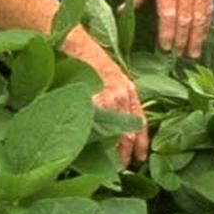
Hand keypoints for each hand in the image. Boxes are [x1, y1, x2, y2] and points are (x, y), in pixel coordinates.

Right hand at [63, 30, 147, 165]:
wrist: (73, 42)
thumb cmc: (87, 61)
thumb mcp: (109, 78)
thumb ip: (113, 99)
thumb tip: (111, 126)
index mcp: (128, 90)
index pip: (139, 122)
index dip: (140, 142)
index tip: (140, 159)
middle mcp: (123, 94)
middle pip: (128, 133)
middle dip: (124, 154)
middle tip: (120, 170)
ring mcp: (109, 97)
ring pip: (114, 133)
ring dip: (111, 153)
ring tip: (107, 169)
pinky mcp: (93, 100)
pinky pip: (96, 127)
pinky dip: (94, 141)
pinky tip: (90, 153)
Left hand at [132, 0, 212, 58]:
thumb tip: (123, 13)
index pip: (168, 14)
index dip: (167, 34)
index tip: (165, 49)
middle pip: (187, 19)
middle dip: (183, 41)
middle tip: (179, 59)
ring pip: (201, 15)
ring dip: (198, 37)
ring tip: (193, 54)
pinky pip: (209, 6)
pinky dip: (207, 23)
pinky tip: (203, 35)